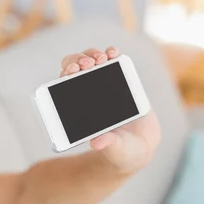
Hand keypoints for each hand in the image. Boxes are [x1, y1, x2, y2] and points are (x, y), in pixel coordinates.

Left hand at [60, 47, 160, 172]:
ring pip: (90, 61)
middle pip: (74, 69)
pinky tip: (113, 53)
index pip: (62, 86)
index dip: (64, 76)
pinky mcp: (120, 80)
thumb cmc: (120, 151)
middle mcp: (85, 94)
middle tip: (87, 65)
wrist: (140, 146)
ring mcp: (102, 84)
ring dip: (92, 55)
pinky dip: (111, 53)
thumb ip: (107, 144)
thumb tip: (96, 142)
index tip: (71, 72)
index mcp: (76, 109)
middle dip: (77, 61)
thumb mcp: (114, 149)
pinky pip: (111, 61)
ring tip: (101, 59)